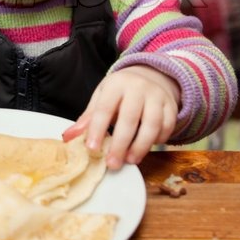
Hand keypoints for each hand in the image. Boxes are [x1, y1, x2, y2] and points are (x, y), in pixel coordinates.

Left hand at [63, 66, 179, 169]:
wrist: (150, 75)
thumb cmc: (121, 91)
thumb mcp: (102, 97)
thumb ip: (88, 118)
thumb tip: (68, 137)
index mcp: (116, 84)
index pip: (105, 108)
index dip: (97, 129)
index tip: (92, 149)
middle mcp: (138, 88)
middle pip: (130, 118)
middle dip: (120, 144)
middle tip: (112, 163)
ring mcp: (157, 96)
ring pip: (152, 124)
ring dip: (141, 146)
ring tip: (131, 160)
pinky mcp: (171, 105)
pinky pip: (167, 126)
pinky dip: (159, 140)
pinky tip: (147, 148)